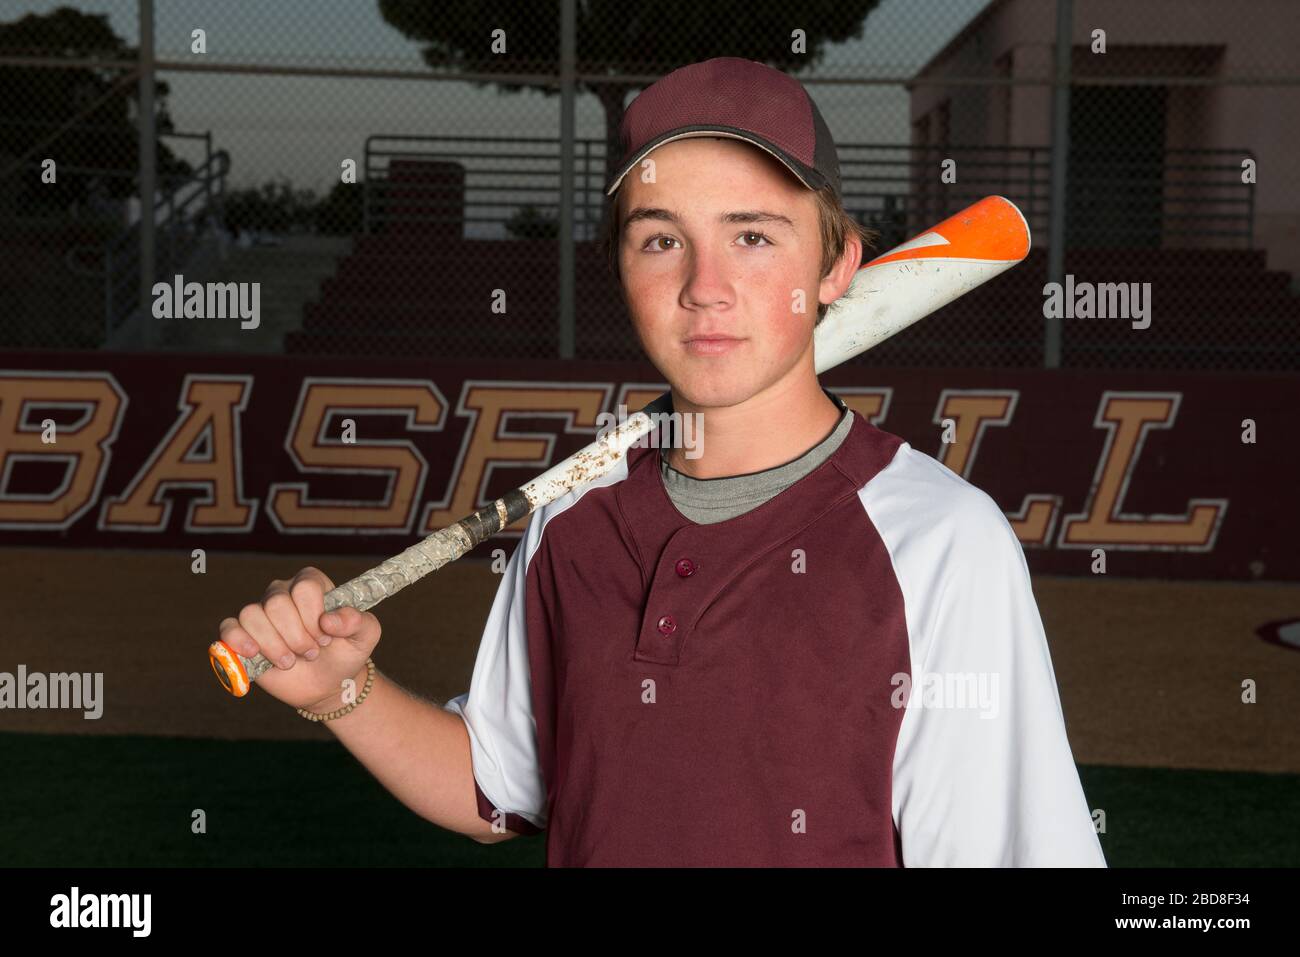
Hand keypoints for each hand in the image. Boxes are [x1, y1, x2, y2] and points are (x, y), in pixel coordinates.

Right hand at [217, 567, 380, 710]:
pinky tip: (254, 654)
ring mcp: (261, 614)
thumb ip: (358, 622)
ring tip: (290, 662)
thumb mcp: (365, 637)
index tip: (325, 637)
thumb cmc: (345, 653)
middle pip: (276, 603)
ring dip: (273, 644)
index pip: (305, 587)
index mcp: (311, 585)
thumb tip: (329, 620)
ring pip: (252, 615)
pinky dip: (237, 641)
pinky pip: (229, 627)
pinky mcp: (243, 636)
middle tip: (311, 653)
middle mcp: (282, 593)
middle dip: (296, 636)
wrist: (327, 684)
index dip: (314, 616)